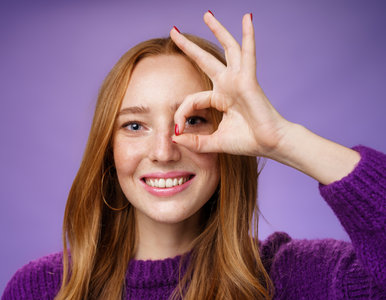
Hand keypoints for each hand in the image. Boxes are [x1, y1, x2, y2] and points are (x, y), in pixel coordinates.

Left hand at [170, 12, 291, 157]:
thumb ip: (195, 142)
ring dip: (218, 30)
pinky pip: (248, 53)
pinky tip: (247, 18)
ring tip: (207, 15)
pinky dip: (248, 35)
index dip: (181, 113)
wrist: (270, 145)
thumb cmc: (247, 142)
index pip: (192, 98)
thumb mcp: (214, 142)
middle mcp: (228, 85)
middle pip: (205, 59)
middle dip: (189, 46)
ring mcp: (239, 80)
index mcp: (220, 98)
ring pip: (227, 49)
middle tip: (174, 32)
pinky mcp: (249, 79)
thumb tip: (174, 137)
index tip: (178, 129)